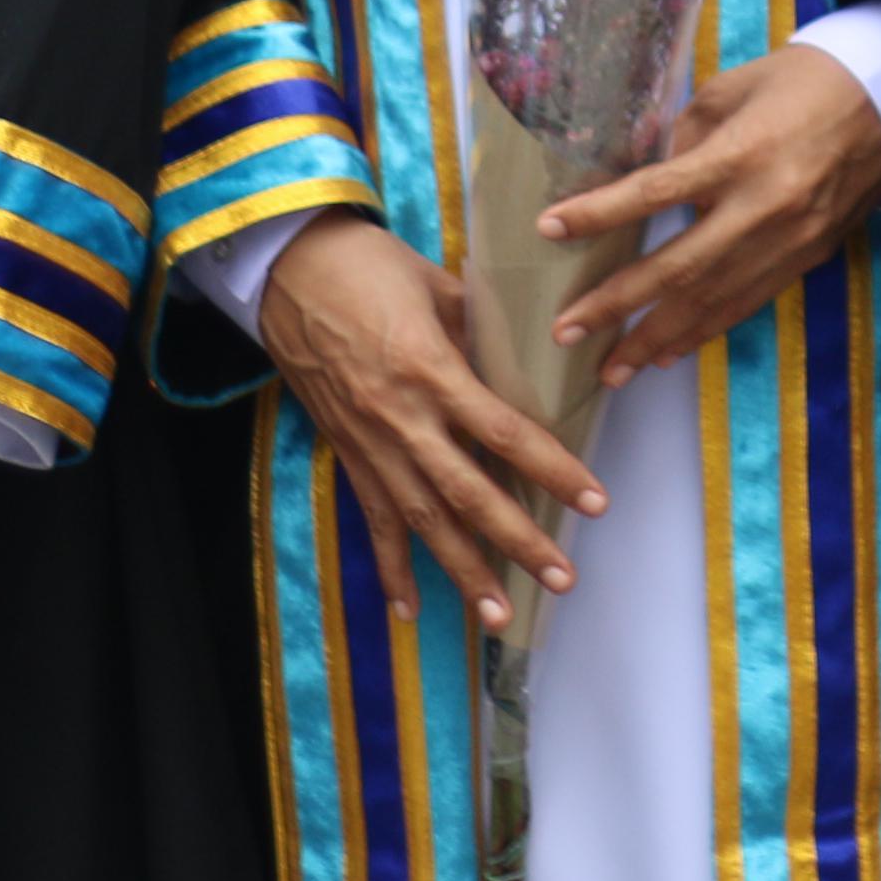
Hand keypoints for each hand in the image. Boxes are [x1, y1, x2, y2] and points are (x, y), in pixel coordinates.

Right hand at [257, 213, 604, 632]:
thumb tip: (526, 354)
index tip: (593, 500)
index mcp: (431, 370)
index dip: (552, 469)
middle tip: (561, 576)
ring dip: (462, 570)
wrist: (287, 270)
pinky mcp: (347, 453)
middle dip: (517, 540)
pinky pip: (373, 519)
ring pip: (423, 520)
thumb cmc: (369, 265)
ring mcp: (371, 443)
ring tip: (497, 614)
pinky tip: (410, 609)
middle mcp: (402, 419)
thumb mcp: (437, 283)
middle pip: (468, 494)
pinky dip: (390, 567)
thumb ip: (481, 326)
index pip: (504, 433)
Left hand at [544, 45, 880, 385]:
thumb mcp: (737, 86)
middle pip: (678, 267)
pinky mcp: (806, 257)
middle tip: (566, 332)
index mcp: (742, 154)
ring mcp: (787, 240)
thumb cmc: (806, 81)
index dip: (599, 214)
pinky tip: (668, 351)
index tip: (549, 230)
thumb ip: (689, 132)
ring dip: (656, 338)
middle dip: (617, 304)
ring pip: (711, 301)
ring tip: (610, 368)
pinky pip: (746, 303)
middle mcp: (762, 206)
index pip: (656, 192)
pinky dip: (704, 331)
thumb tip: (654, 178)